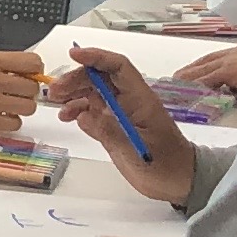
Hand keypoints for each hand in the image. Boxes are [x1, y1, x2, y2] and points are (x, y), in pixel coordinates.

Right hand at [0, 50, 44, 136]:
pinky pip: (15, 124)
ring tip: (6, 105)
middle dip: (27, 91)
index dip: (35, 70)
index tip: (29, 75)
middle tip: (14, 93)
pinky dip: (9, 122)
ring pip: (28, 108)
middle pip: (33, 88)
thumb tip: (31, 75)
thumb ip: (2, 66)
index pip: (33, 62)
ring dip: (20, 108)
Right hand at [42, 44, 197, 205]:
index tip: (75, 54)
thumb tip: (82, 115)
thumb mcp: (136, 151)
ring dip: (74, 93)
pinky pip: (94, 110)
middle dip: (76, 78)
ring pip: (94, 91)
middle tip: (55, 90)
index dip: (97, 57)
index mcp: (140, 100)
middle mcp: (130, 101)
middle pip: (101, 78)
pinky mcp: (116, 126)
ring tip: (57, 103)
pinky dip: (78, 110)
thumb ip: (109, 132)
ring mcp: (122, 113)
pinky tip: (68, 117)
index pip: (118, 67)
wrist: (181, 181)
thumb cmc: (167, 165)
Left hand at [181, 40, 236, 109]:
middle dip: (194, 67)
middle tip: (179, 75)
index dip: (208, 63)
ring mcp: (233, 59)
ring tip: (176, 82)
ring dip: (189, 76)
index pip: (223, 56)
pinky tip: (187, 89)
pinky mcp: (230, 70)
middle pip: (210, 59)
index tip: (197, 68)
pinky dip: (196, 84)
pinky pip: (207, 78)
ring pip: (205, 68)